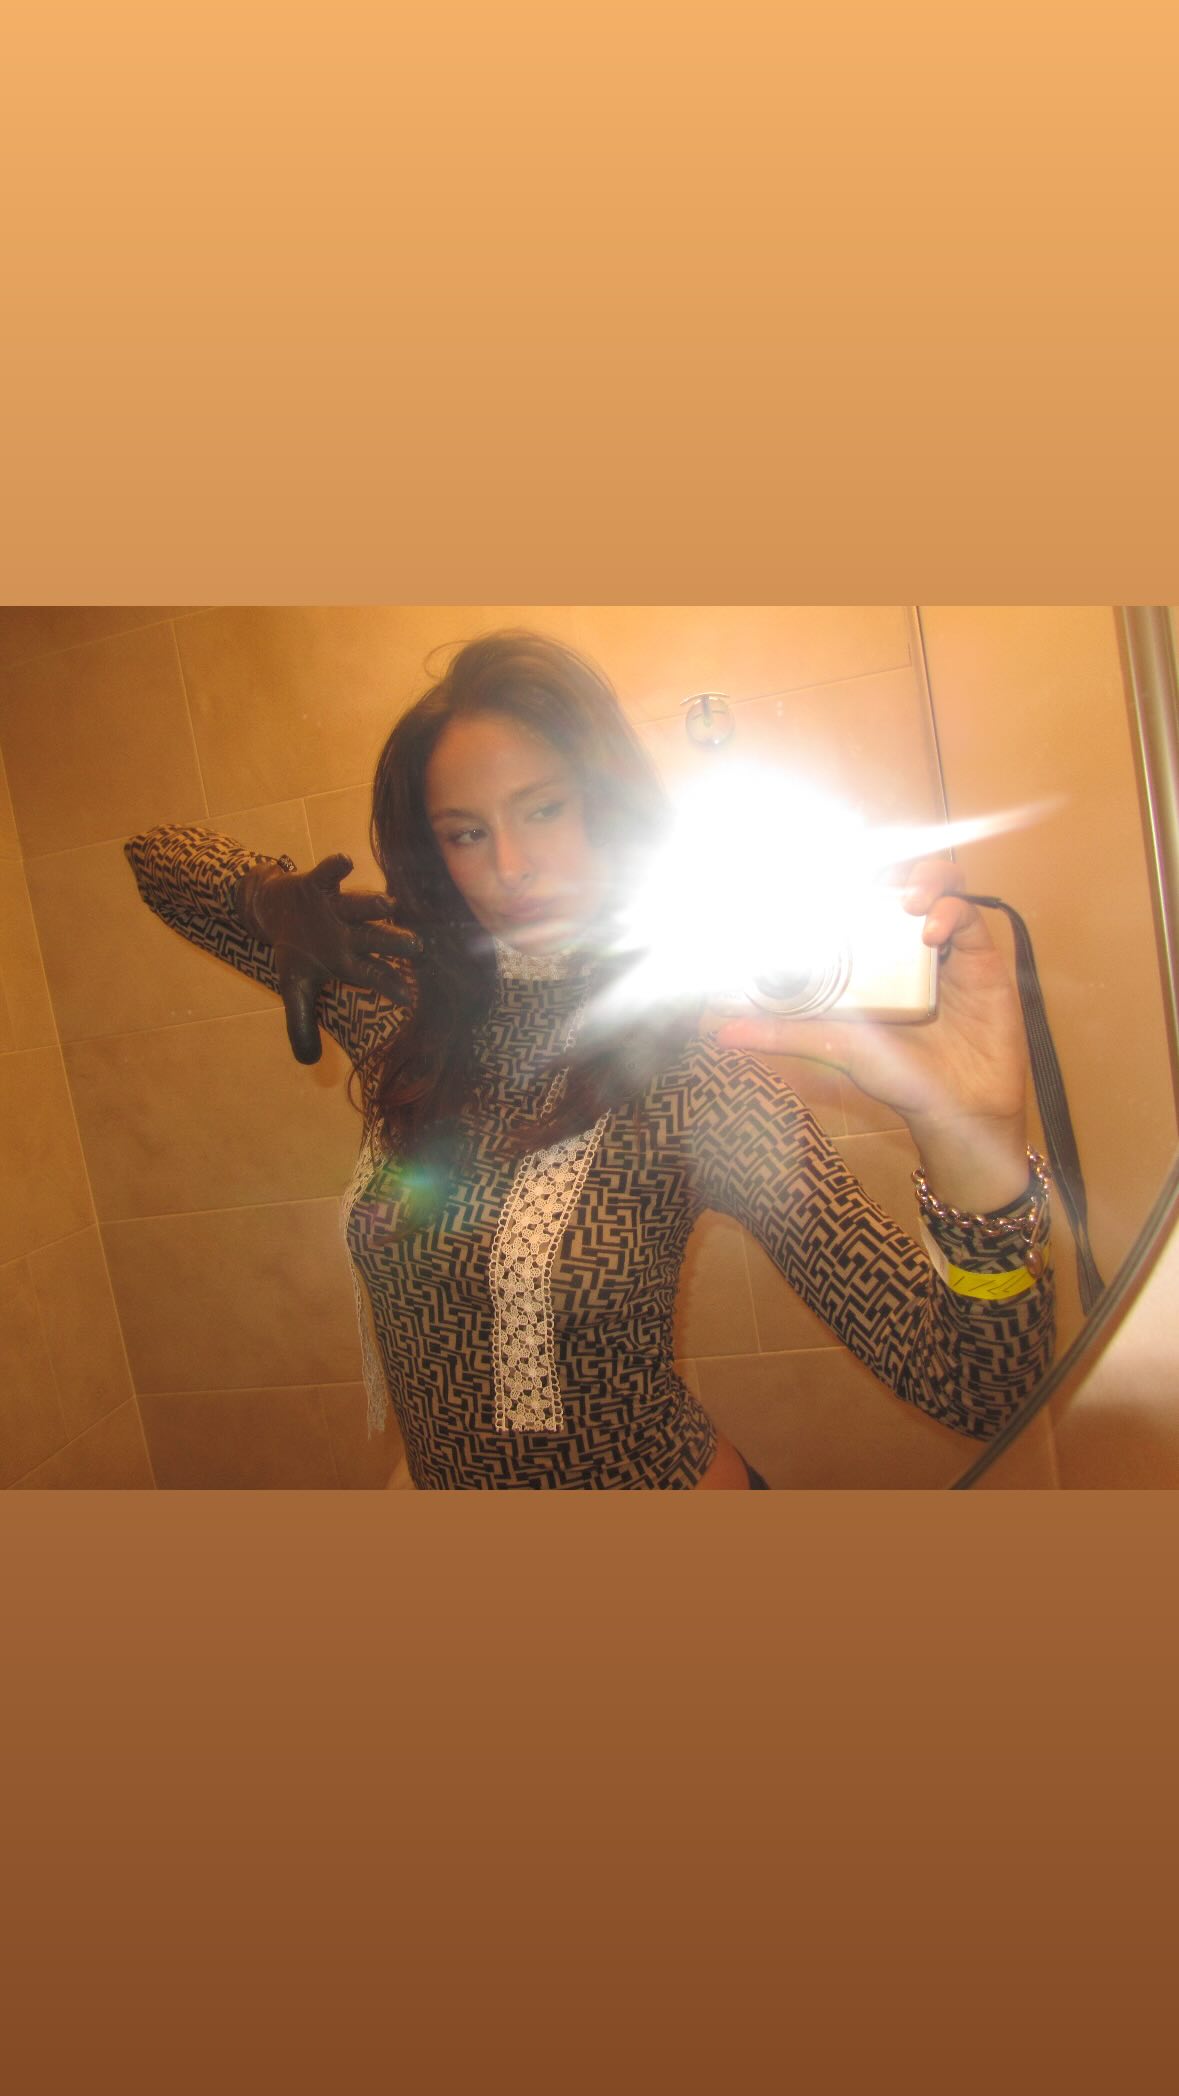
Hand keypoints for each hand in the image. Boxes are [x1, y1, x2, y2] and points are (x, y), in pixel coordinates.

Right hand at [238, 853, 419, 1063]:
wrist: (277, 910)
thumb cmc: (297, 951)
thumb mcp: (293, 989)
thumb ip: (301, 1024)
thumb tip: (307, 1063)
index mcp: (348, 959)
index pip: (375, 974)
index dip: (391, 984)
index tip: (410, 996)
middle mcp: (351, 933)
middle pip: (378, 938)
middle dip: (396, 942)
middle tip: (418, 946)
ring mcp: (338, 907)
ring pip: (361, 906)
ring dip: (374, 905)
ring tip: (388, 906)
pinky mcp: (319, 883)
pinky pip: (330, 873)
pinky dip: (336, 867)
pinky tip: (345, 863)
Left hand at [710, 859, 1030, 1211]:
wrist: (958, 1110)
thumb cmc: (900, 1078)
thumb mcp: (834, 1047)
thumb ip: (783, 1033)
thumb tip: (720, 1032)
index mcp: (874, 956)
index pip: (862, 898)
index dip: (850, 875)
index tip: (824, 868)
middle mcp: (910, 944)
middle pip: (905, 879)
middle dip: (891, 868)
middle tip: (871, 883)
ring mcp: (948, 947)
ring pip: (944, 884)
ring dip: (926, 878)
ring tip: (908, 902)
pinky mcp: (982, 958)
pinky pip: (972, 915)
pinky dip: (953, 910)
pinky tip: (933, 933)